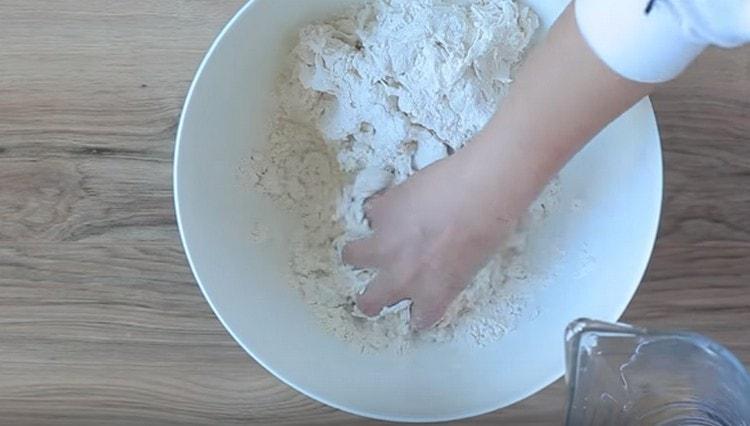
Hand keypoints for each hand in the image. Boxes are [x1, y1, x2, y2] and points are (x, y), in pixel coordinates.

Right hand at [342, 138, 532, 329]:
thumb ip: (447, 275)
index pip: (419, 318)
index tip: (420, 308)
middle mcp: (403, 275)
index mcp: (433, 294)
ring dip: (360, 254)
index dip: (419, 312)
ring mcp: (386, 243)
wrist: (481, 187)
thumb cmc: (492, 227)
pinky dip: (381, 211)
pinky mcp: (381, 211)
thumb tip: (436, 265)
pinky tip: (395, 205)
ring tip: (367, 247)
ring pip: (352, 256)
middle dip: (371, 302)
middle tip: (374, 297)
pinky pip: (372, 213)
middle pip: (370, 301)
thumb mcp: (473, 266)